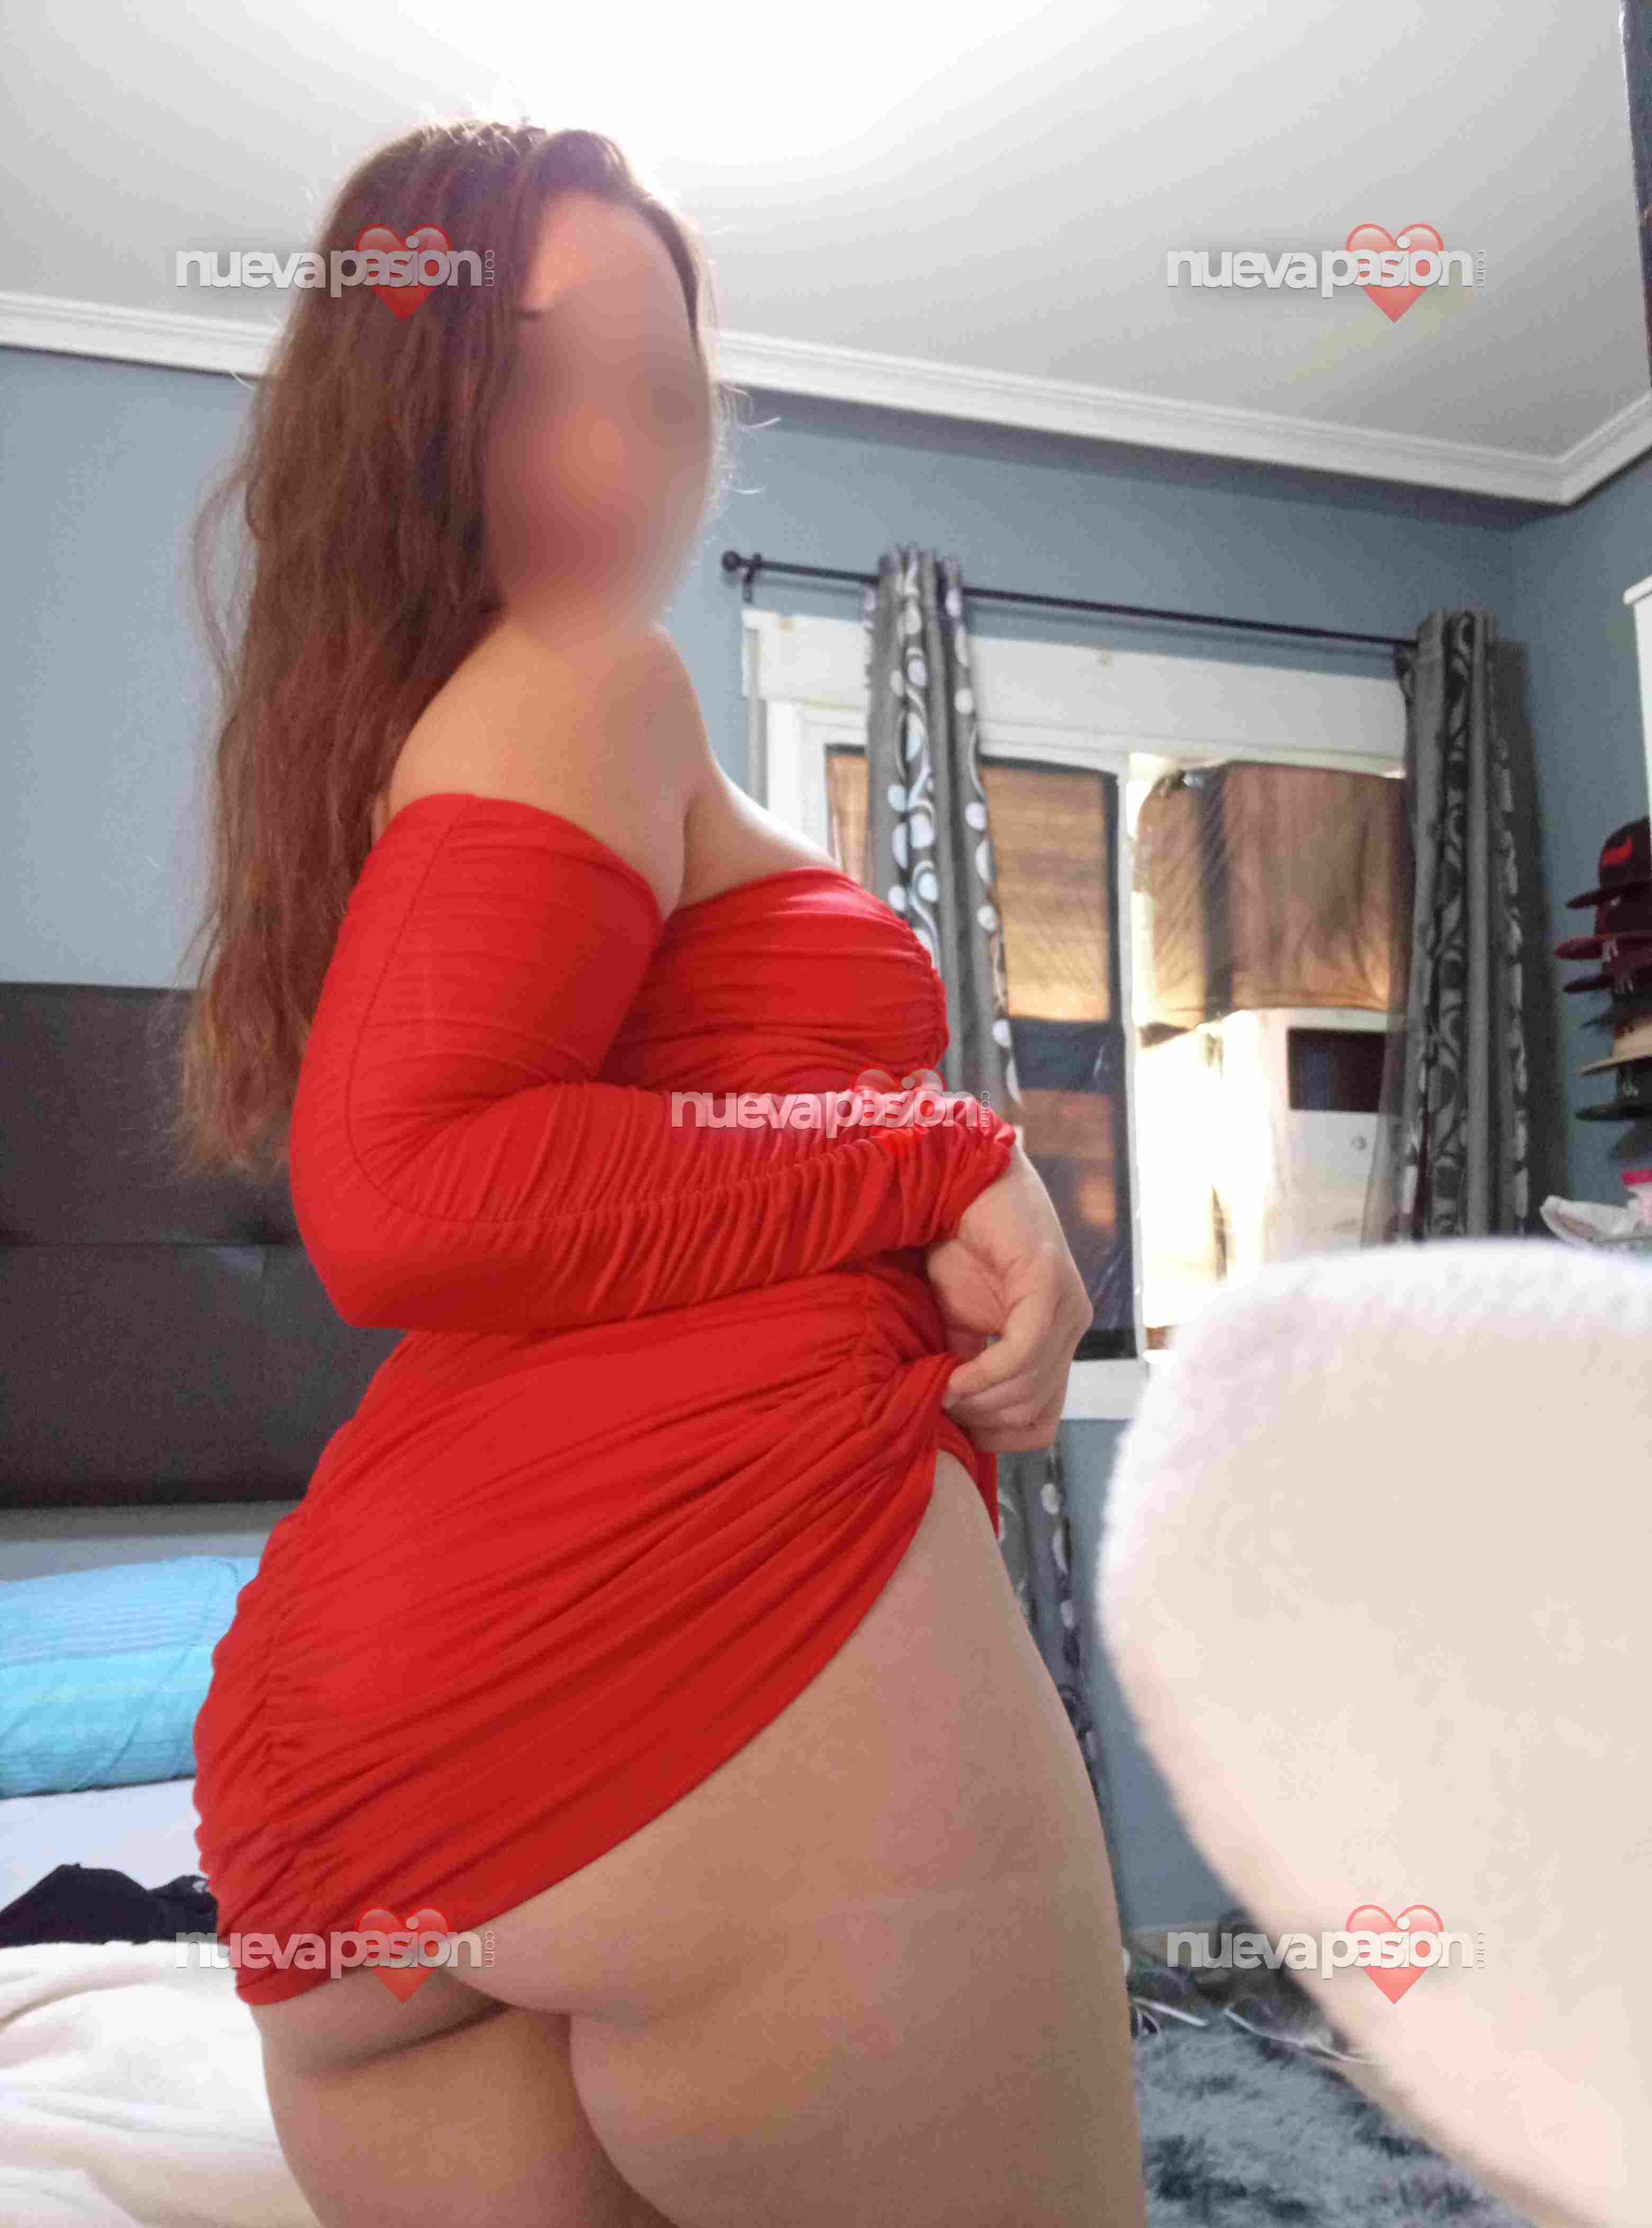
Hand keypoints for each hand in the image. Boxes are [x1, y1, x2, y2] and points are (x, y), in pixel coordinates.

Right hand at [923, 1141, 1092, 1453]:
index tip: (949, 1426)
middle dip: (982, 1421)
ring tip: (938, 1390)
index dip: (996, 1437)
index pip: (1042, 1420)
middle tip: (936, 1408)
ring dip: (979, 1400)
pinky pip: (1024, 1349)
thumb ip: (963, 1365)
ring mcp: (1067, 1305)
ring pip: (1031, 1386)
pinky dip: (986, 1373)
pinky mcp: (1048, 1282)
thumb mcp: (954, 1321)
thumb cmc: (955, 1243)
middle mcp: (1071, 1326)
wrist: (956, 1177)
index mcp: (1055, 1339)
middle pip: (1035, 1412)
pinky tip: (951, 1375)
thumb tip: (946, 1420)